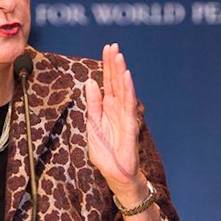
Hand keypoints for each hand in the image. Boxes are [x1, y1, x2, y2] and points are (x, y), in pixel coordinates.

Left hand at [84, 43, 144, 201]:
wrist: (117, 175)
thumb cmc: (106, 154)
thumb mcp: (92, 126)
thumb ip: (93, 105)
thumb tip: (90, 83)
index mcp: (108, 109)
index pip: (107, 83)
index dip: (107, 66)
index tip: (107, 49)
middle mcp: (118, 109)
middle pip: (116, 82)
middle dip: (114, 63)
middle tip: (112, 45)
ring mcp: (125, 116)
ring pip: (123, 89)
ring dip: (121, 72)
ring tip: (118, 55)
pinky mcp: (130, 125)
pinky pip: (129, 104)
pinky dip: (128, 89)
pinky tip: (126, 76)